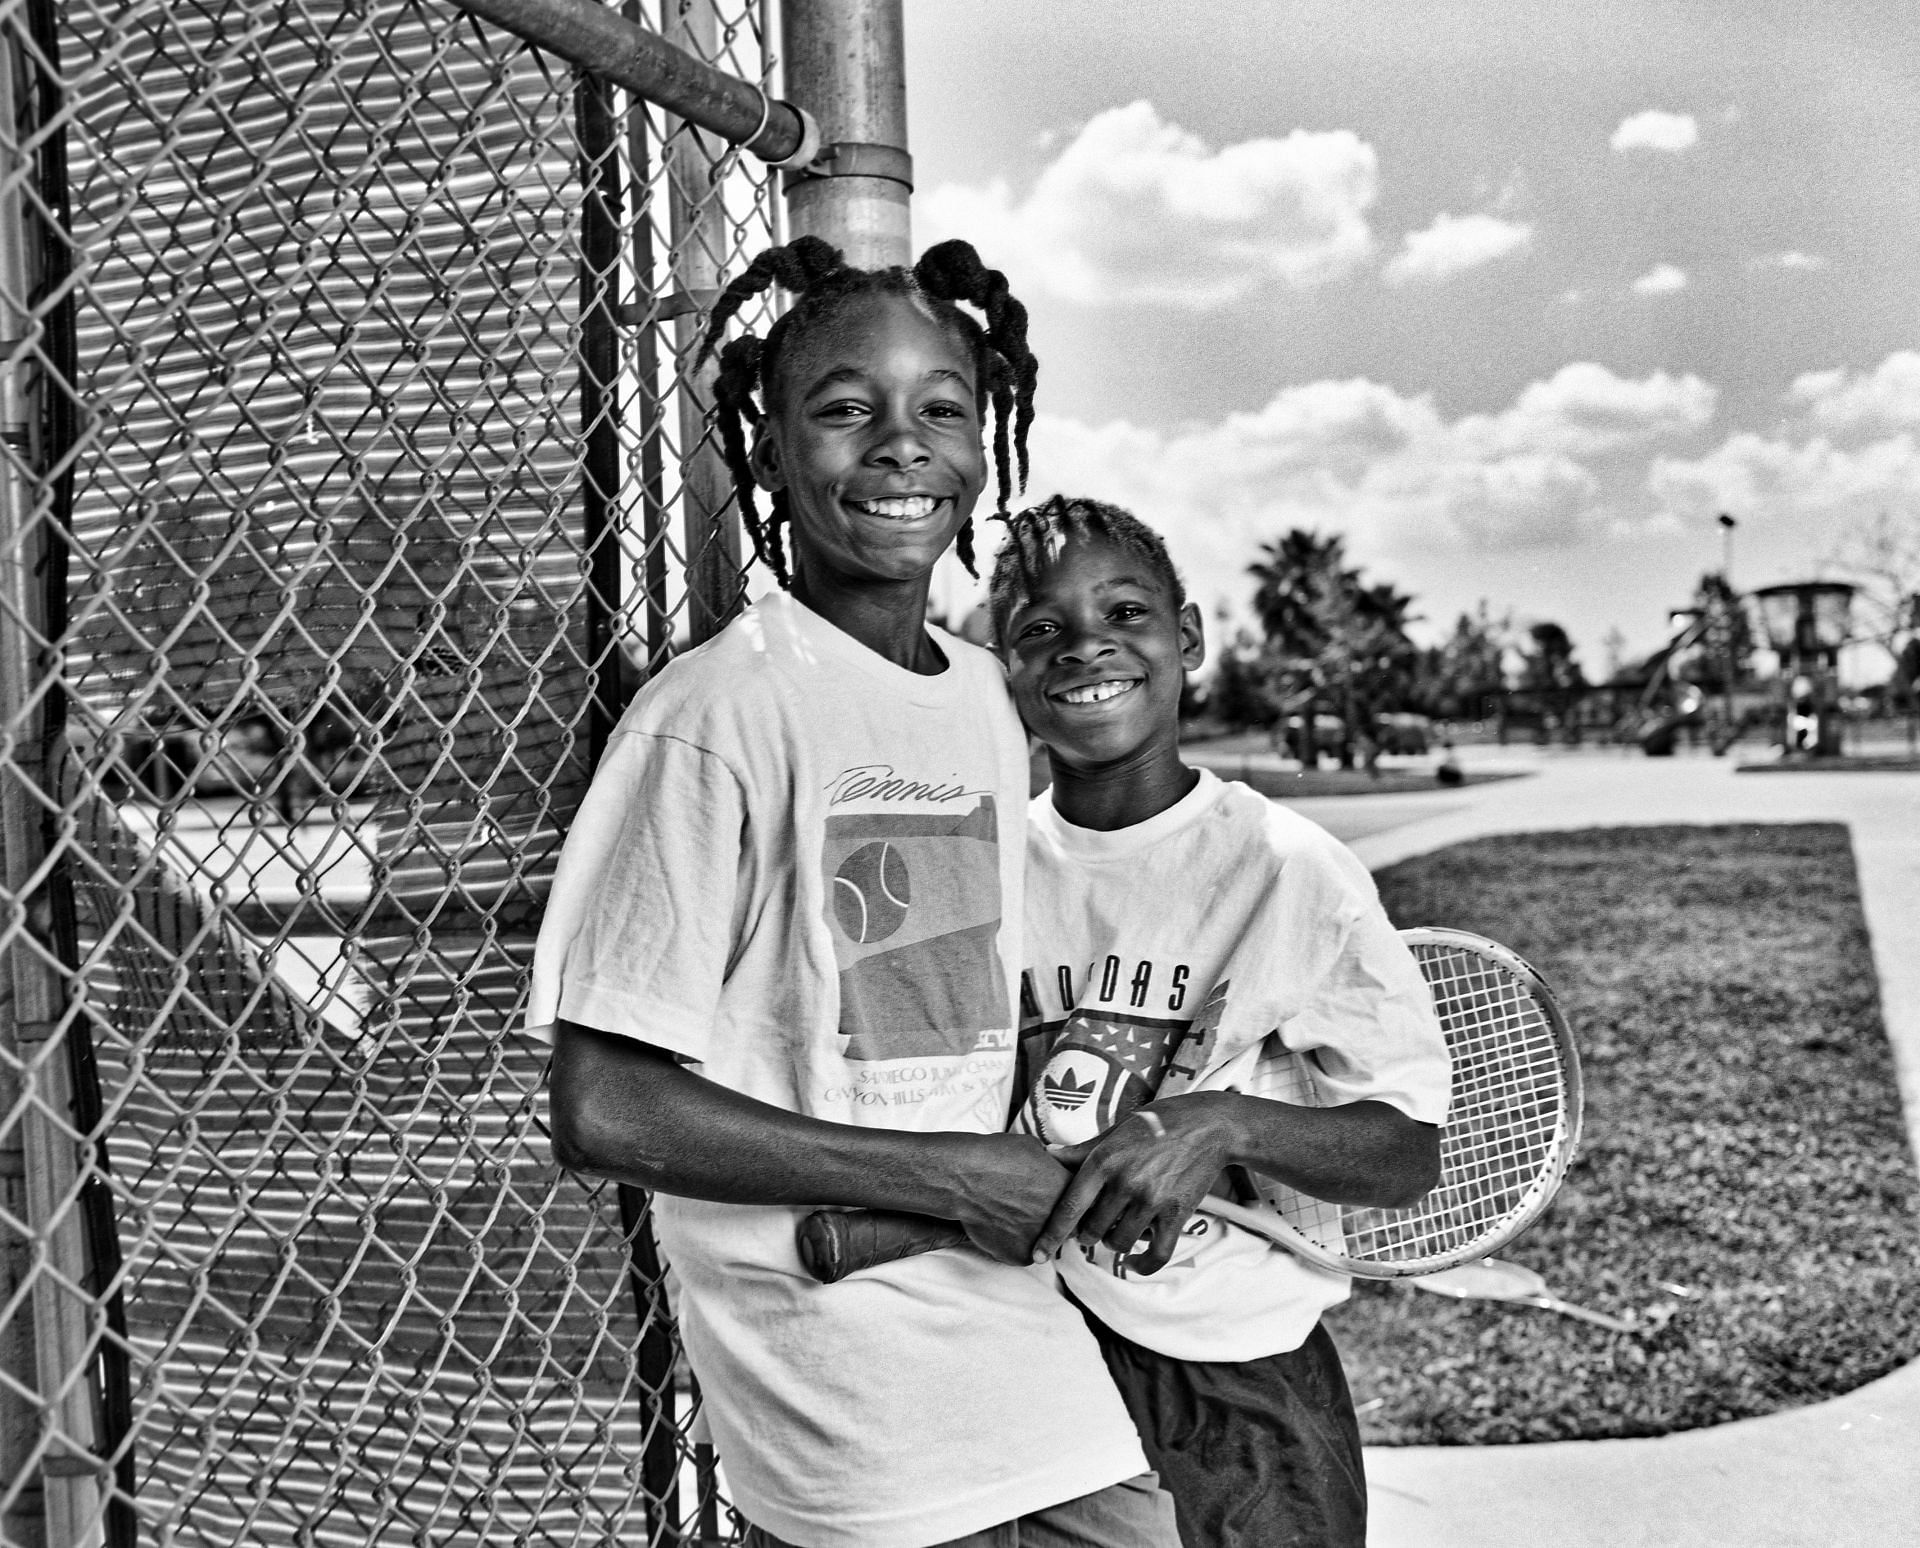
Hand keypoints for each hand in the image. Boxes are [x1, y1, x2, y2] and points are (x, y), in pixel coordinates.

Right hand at [941, 1131, 1073, 1264]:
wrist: (965, 1177)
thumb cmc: (996, 1156)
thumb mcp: (1034, 1148)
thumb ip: (1052, 1164)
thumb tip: (1054, 1166)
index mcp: (1069, 1191)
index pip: (1083, 1200)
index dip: (1069, 1198)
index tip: (1055, 1195)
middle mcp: (1061, 1219)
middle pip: (1068, 1224)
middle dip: (1056, 1217)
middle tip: (1034, 1207)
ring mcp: (1041, 1241)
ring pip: (1046, 1241)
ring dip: (1036, 1232)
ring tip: (1013, 1215)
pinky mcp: (1021, 1256)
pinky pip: (1024, 1252)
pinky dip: (1014, 1243)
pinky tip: (1000, 1226)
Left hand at [1033, 1095, 1242, 1275]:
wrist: (1209, 1125)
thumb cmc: (1158, 1123)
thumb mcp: (1116, 1129)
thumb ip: (1083, 1149)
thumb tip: (1049, 1154)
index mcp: (1104, 1160)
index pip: (1069, 1206)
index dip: (1050, 1235)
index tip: (1037, 1255)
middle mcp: (1125, 1182)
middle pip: (1092, 1230)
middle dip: (1088, 1234)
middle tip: (1094, 1227)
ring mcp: (1152, 1199)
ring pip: (1120, 1243)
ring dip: (1115, 1243)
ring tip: (1118, 1231)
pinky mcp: (1177, 1213)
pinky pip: (1157, 1253)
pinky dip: (1143, 1264)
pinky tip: (1136, 1262)